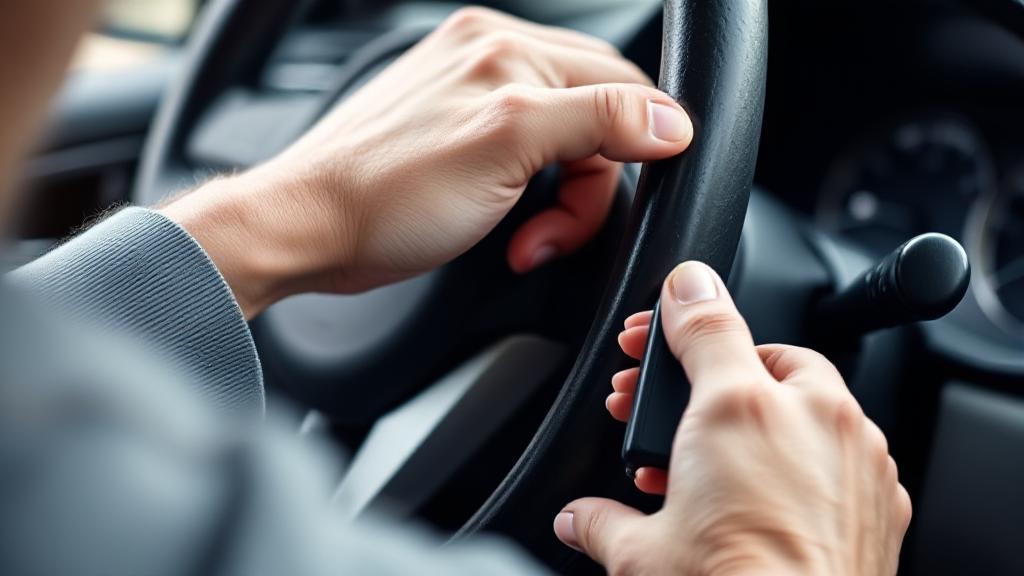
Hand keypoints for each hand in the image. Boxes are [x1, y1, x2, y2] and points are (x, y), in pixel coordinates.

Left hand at [160, 7, 692, 317]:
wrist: (310, 230)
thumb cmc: (387, 197)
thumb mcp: (507, 148)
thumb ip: (597, 119)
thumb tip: (669, 119)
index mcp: (503, 46)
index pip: (618, 82)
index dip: (639, 146)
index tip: (638, 195)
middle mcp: (487, 59)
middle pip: (593, 117)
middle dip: (588, 187)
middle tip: (555, 233)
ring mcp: (467, 97)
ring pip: (561, 147)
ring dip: (559, 203)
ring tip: (527, 240)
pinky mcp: (454, 137)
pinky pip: (525, 164)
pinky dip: (530, 202)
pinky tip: (508, 228)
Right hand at [553, 262, 911, 574]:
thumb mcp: (642, 554)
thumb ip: (600, 517)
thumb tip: (577, 516)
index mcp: (739, 410)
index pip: (706, 322)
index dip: (674, 311)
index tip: (665, 308)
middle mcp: (810, 419)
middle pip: (762, 354)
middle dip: (713, 367)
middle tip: (671, 398)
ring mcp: (857, 456)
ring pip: (811, 397)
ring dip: (765, 405)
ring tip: (716, 451)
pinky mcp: (884, 497)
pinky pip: (846, 447)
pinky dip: (811, 451)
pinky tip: (772, 487)